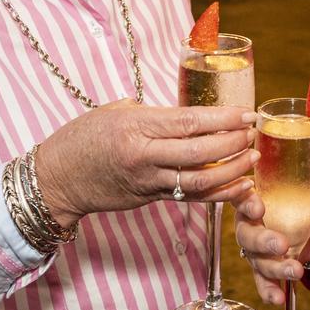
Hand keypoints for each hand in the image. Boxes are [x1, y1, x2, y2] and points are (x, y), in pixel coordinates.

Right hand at [35, 100, 258, 227]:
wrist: (56, 179)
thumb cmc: (84, 137)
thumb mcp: (116, 111)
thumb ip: (153, 112)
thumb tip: (189, 111)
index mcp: (135, 126)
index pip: (189, 121)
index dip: (223, 119)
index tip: (246, 114)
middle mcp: (143, 155)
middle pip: (199, 151)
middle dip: (233, 142)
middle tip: (253, 133)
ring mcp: (147, 181)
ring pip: (199, 180)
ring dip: (232, 170)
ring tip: (253, 158)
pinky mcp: (149, 198)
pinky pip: (191, 197)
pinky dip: (220, 193)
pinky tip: (241, 186)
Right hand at [232, 185, 309, 304]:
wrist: (305, 223)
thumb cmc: (298, 203)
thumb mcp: (308, 201)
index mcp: (252, 201)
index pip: (242, 199)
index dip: (246, 204)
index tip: (259, 209)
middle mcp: (248, 226)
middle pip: (247, 235)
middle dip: (263, 241)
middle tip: (281, 245)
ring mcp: (254, 250)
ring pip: (258, 261)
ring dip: (276, 268)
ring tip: (297, 271)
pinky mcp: (262, 268)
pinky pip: (262, 281)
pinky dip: (269, 291)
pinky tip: (278, 299)